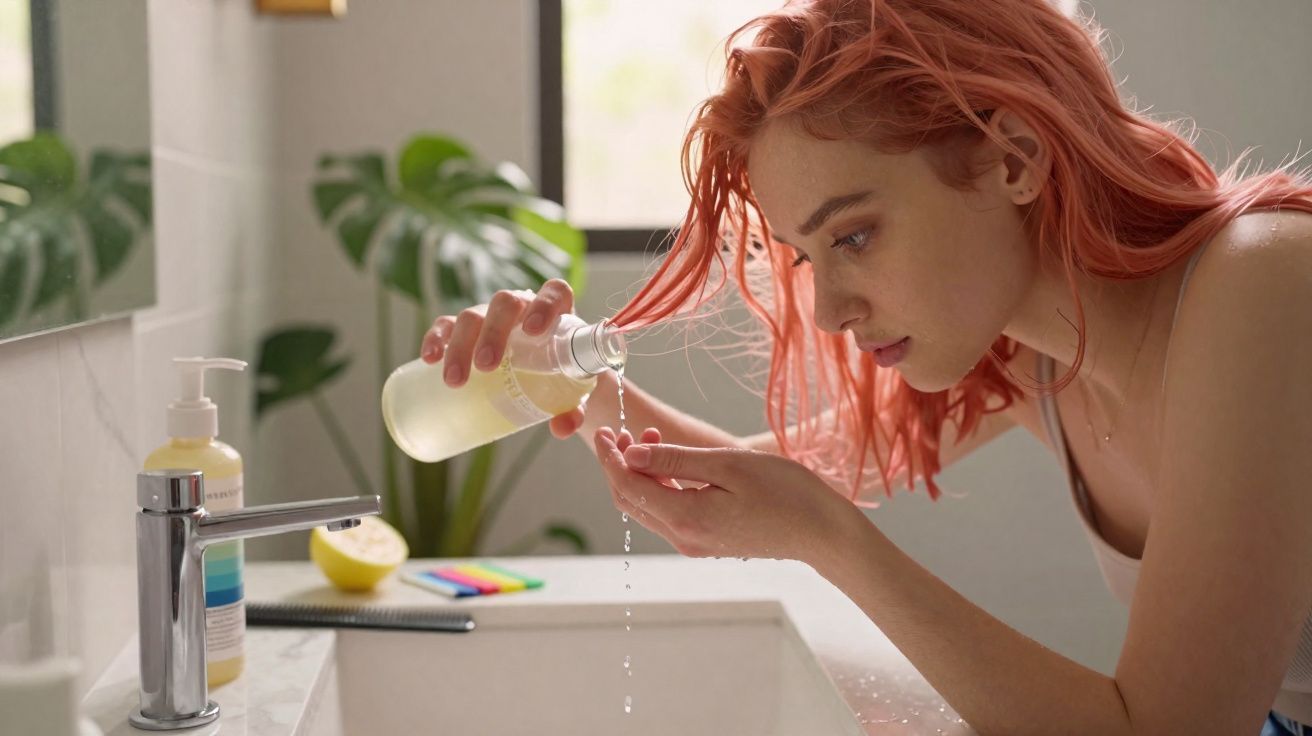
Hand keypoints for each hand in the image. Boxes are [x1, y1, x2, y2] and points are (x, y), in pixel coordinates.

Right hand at [419, 278, 585, 437]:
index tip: (534, 331)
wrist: (545, 373)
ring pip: (473, 316)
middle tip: (486, 366)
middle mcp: (522, 308)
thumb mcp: (573, 393)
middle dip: (493, 332)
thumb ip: (574, 409)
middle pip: (505, 303)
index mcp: (557, 313)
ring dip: (461, 344)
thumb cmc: (563, 376)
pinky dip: (436, 338)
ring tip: (456, 381)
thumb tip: (562, 427)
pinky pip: (447, 325)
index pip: (554, 293)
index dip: (545, 306)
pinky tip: (429, 359)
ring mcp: (491, 316)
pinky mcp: (467, 330)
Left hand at [592, 426, 856, 564]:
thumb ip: (676, 459)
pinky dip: (661, 486)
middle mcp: (683, 537)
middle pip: (630, 500)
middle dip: (620, 465)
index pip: (628, 486)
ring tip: (653, 439)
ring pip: (647, 507)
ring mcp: (694, 543)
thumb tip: (633, 453)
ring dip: (641, 474)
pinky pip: (668, 513)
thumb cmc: (785, 493)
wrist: (822, 532)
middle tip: (625, 431)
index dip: (610, 457)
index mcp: (684, 518)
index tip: (604, 431)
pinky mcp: (707, 541)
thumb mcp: (728, 464)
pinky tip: (674, 464)